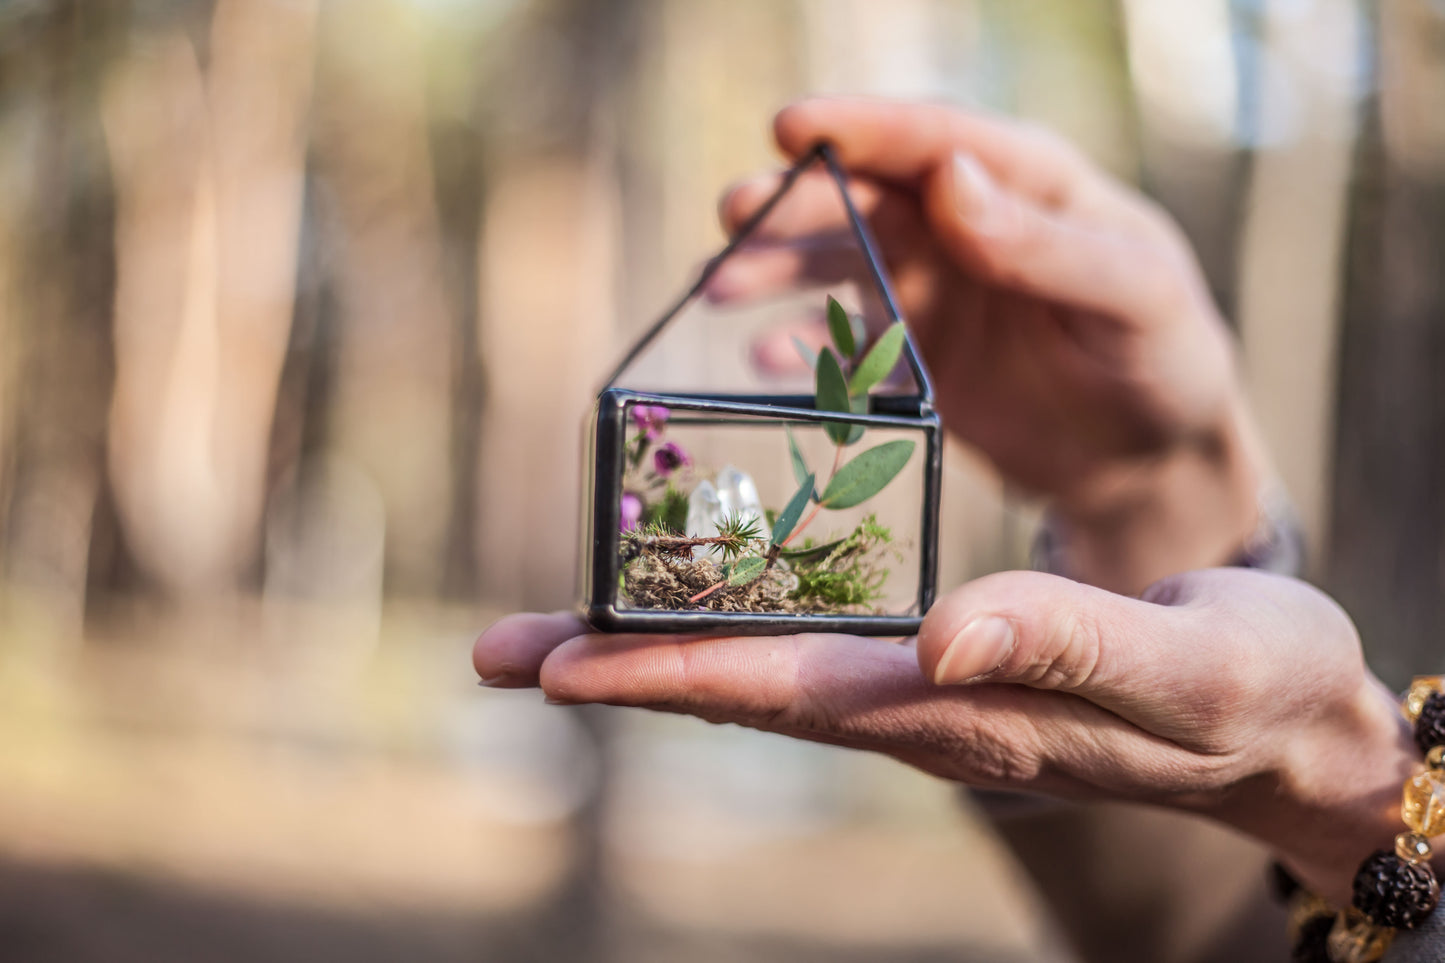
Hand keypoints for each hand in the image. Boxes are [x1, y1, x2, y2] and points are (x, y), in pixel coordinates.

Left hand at [475, 568, 1415, 904]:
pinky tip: (696, 595)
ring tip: (551, 633)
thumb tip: (940, 633)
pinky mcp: (947, 661)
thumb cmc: (1249, 688)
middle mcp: (924, 707)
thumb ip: (1064, 643)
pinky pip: (820, 640)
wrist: (1287, 718)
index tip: (557, 669)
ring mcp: (929, 689)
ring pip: (766, 666)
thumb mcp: (1181, 664)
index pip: (789, 696)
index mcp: (966, 712)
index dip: (669, 677)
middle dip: (618, 668)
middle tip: (493, 651)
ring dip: (655, 645)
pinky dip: (737, 617)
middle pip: (743, 687)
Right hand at [713, 99, 1266, 591]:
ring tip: (718, 286)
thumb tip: (949, 182)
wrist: (1146, 460)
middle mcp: (964, 225)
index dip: (863, 127)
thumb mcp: (1132, 297)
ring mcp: (930, 290)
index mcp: (1026, 184)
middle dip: (795, 202)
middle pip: (867, 199)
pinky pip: (840, 344)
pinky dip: (800, 350)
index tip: (792, 126)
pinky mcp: (907, 355)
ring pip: (836, 264)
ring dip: (775, 270)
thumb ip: (1047, 244)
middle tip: (733, 214)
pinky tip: (763, 359)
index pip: (935, 140)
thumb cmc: (1162, 358)